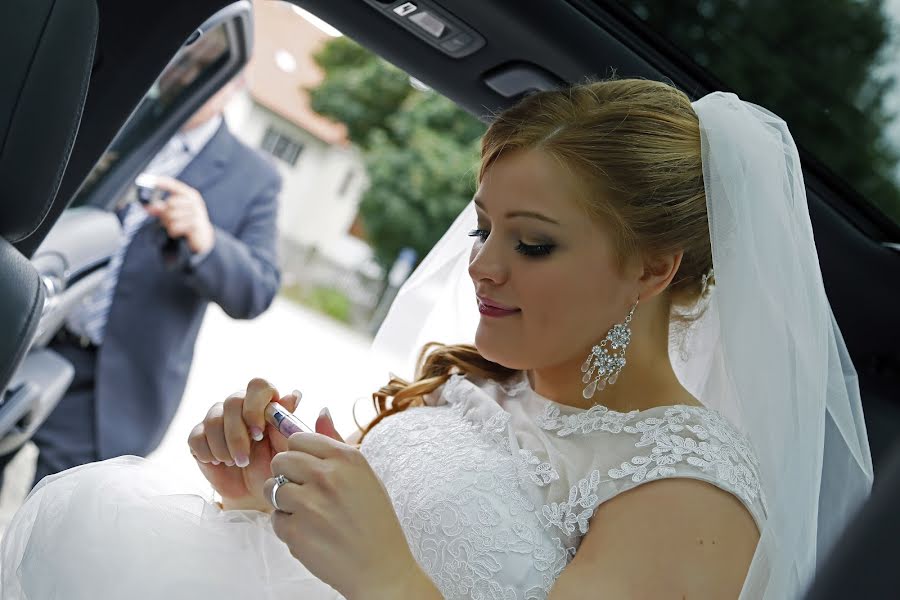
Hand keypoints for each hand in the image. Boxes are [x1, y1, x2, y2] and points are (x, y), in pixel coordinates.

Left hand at [144, 175, 214, 254]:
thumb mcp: (173, 212)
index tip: (152, 181)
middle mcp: (195, 202)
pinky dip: (173, 231)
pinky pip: (176, 226)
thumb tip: (147, 207)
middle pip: (170, 202)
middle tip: (166, 219)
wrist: (203, 235)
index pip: (175, 185)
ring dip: (168, 223)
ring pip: (171, 216)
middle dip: (165, 212)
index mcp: (190, 194)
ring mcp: (197, 213)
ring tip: (174, 226)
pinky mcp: (196, 225)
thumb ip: (160, 209)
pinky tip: (177, 231)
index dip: (163, 182)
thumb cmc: (187, 220)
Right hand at [188, 378, 297, 511]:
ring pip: (213, 420)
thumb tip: (294, 395)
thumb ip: (287, 424)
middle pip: (232, 402)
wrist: (253, 492)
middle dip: (238, 435)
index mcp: (264, 402)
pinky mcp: (199, 434)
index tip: (259, 433)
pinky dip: (207, 453)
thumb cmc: (273, 467)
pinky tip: (219, 462)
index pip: (258, 385)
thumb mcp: (284, 449)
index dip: (256, 407)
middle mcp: (240, 404)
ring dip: (224, 447)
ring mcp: (217, 417)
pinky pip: (196, 437)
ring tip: (236, 463)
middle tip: (245, 458)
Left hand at [265, 411, 438, 599]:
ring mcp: (309, 504)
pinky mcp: (296, 532)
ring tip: (306, 514)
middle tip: (304, 492)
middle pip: (281, 460)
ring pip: (271, 488)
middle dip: (286, 475)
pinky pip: (275, 519)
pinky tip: (310, 534)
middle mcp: (327, 476)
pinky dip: (287, 528)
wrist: (382, 568)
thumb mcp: (365, 475)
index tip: (307, 468)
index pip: (299, 438)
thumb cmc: (375, 521)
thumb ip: (337, 443)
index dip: (299, 454)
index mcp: (347, 458)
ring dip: (283, 501)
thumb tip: (320, 412)